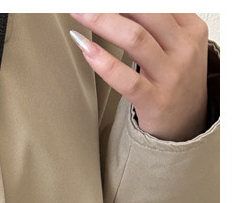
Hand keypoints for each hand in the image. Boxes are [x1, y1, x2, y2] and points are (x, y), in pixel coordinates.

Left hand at [69, 13, 208, 140]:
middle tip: (85, 2)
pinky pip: (126, 79)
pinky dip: (103, 62)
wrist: (187, 123)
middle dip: (111, 5)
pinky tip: (85, 49)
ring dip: (103, 22)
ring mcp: (170, 75)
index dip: (129, 0)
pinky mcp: (154, 100)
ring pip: (135, 39)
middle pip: (146, 14)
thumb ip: (155, 25)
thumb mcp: (177, 45)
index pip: (159, 4)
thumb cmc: (175, 80)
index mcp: (190, 29)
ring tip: (80, 13)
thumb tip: (119, 12)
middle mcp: (183, 48)